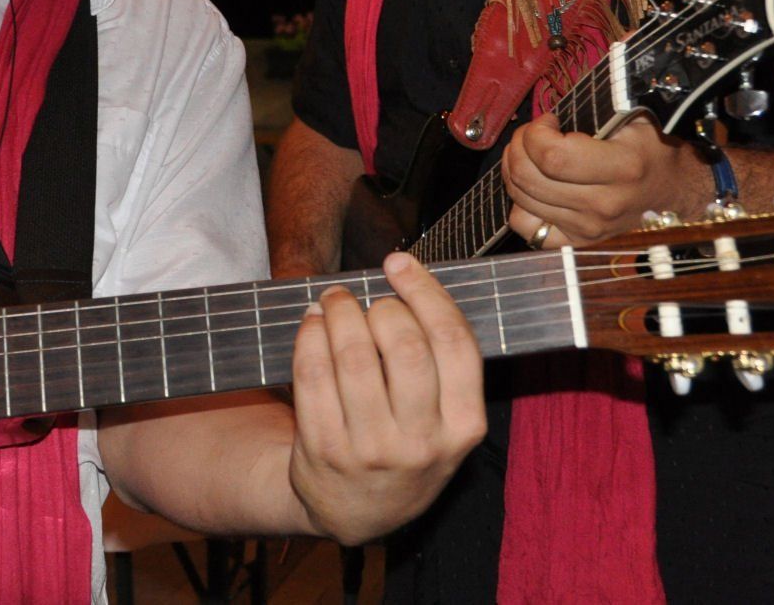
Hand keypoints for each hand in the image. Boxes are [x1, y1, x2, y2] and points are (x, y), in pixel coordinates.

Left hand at [286, 253, 484, 543]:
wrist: (358, 510)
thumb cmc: (406, 444)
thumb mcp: (445, 420)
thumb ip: (441, 361)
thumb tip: (405, 274)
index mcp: (464, 427)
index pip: (453, 342)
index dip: (425, 292)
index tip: (400, 263)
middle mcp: (422, 443)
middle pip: (405, 346)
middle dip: (381, 306)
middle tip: (366, 298)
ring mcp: (371, 450)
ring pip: (353, 357)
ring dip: (340, 313)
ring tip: (333, 302)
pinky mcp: (324, 450)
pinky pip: (312, 375)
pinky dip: (309, 337)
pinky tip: (312, 324)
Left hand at [503, 112, 711, 247]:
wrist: (674, 188)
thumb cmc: (651, 147)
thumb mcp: (635, 116)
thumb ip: (595, 110)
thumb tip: (551, 112)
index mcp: (622, 168)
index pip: (551, 156)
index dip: (535, 133)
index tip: (549, 120)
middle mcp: (603, 204)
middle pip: (528, 178)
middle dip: (519, 146)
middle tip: (533, 134)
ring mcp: (589, 227)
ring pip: (521, 200)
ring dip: (514, 169)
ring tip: (531, 154)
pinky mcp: (578, 241)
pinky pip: (528, 229)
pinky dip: (521, 206)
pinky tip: (535, 187)